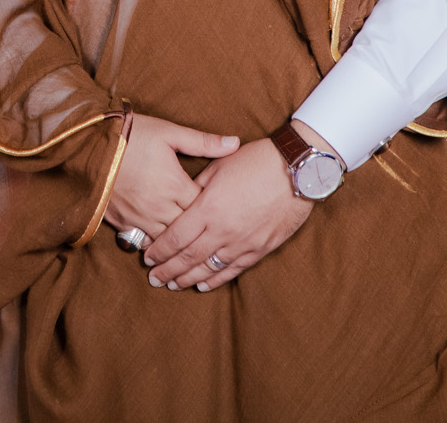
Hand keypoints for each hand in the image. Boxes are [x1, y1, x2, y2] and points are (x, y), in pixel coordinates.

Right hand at [104, 113, 239, 249]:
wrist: (87, 144)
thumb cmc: (130, 135)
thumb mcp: (168, 132)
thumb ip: (203, 141)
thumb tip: (235, 143)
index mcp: (174, 184)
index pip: (203, 208)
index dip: (214, 211)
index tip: (224, 212)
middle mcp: (160, 206)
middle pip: (188, 230)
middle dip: (199, 234)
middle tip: (213, 239)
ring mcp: (139, 217)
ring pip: (166, 242)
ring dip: (177, 246)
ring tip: (191, 253)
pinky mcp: (121, 221)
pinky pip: (142, 242)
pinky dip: (153, 245)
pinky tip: (160, 248)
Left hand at [143, 132, 315, 291]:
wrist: (298, 171)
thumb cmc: (257, 161)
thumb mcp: (219, 167)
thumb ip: (198, 187)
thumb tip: (184, 200)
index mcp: (208, 208)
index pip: (176, 237)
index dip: (160, 250)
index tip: (148, 258)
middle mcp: (222, 230)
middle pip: (188, 257)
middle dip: (168, 270)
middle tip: (154, 279)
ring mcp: (242, 242)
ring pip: (209, 267)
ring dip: (188, 278)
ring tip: (173, 285)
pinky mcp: (260, 248)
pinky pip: (233, 269)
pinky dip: (216, 279)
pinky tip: (203, 284)